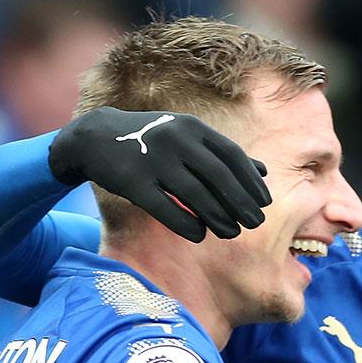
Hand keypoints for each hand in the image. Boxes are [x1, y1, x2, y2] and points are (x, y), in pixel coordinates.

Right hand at [49, 108, 271, 242]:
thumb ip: (223, 154)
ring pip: (195, 196)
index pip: (231, 156)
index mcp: (191, 127)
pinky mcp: (134, 183)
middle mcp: (175, 140)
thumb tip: (263, 172)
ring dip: (219, 218)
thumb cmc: (152, 141)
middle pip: (218, 177)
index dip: (250, 182)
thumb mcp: (187, 138)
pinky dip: (186, 225)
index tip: (264, 203)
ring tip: (231, 233)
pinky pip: (166, 209)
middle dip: (241, 203)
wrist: (97, 138)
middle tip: (255, 224)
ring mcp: (153, 160)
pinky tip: (199, 235)